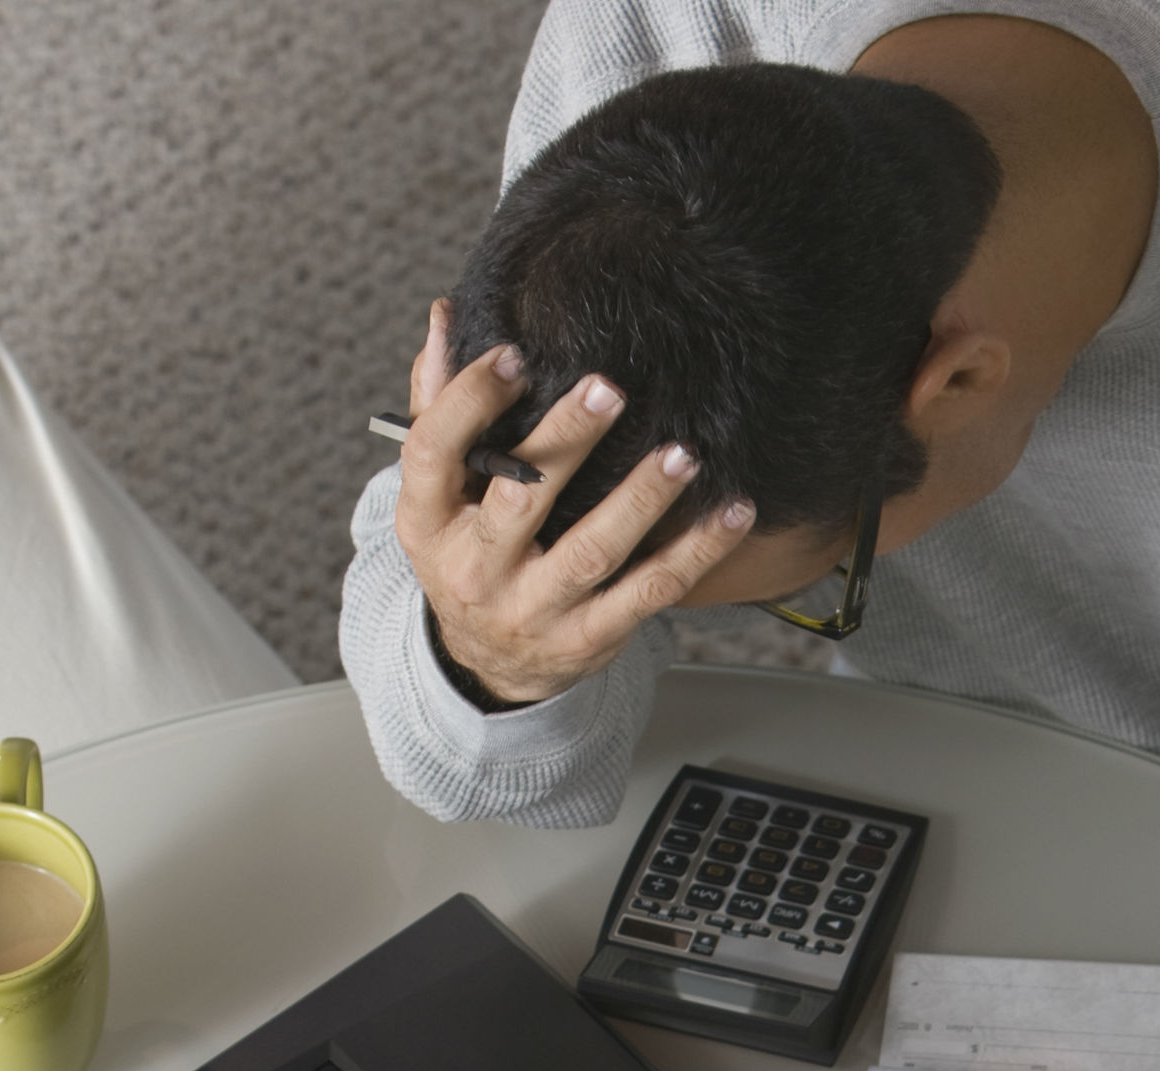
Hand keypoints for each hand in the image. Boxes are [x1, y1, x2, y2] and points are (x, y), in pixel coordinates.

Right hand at [394, 300, 753, 704]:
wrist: (491, 663)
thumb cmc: (471, 553)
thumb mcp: (440, 493)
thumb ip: (442, 405)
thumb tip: (448, 319)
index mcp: (429, 519)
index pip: (435, 452)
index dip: (470, 401)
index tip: (515, 355)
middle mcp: (476, 568)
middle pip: (520, 499)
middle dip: (566, 441)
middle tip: (610, 390)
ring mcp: (534, 608)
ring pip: (593, 550)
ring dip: (642, 499)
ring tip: (682, 454)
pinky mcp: (590, 635)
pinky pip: (651, 590)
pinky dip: (696, 551)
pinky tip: (731, 512)